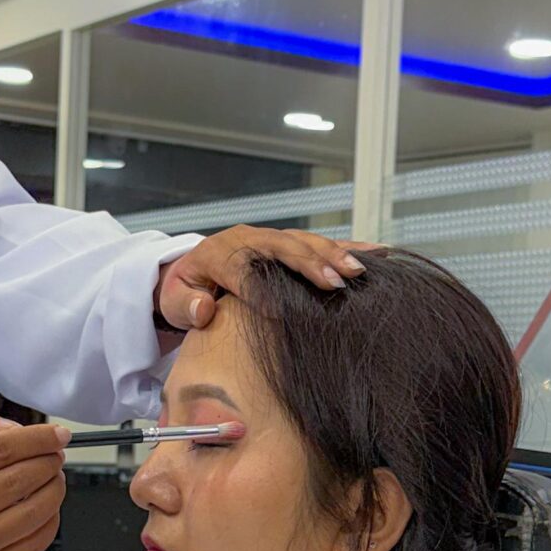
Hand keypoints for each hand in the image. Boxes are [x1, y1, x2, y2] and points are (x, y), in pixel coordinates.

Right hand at [0, 407, 66, 550]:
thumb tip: (16, 430)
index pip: (0, 449)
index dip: (37, 439)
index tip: (58, 434)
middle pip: (20, 479)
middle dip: (48, 462)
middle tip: (55, 455)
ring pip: (33, 511)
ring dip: (55, 489)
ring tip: (53, 477)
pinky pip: (34, 543)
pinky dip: (50, 520)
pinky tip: (46, 507)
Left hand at [156, 226, 370, 330]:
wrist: (192, 272)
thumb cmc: (184, 292)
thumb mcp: (173, 302)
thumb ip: (185, 306)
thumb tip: (203, 308)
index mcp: (216, 253)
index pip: (239, 269)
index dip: (257, 289)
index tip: (278, 312)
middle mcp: (247, 239)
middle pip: (281, 248)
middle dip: (310, 264)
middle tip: (335, 283)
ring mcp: (271, 239)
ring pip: (305, 242)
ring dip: (333, 255)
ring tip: (358, 272)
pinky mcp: (288, 245)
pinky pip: (320, 243)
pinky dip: (349, 247)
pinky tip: (377, 253)